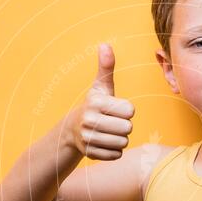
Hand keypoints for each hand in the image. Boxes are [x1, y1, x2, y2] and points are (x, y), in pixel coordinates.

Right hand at [67, 43, 134, 159]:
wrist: (72, 130)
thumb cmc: (94, 106)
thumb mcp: (100, 87)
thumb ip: (106, 67)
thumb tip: (105, 45)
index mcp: (95, 102)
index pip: (130, 110)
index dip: (127, 110)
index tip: (116, 109)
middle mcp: (89, 120)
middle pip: (128, 128)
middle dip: (124, 126)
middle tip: (113, 122)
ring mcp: (88, 138)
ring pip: (123, 143)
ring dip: (120, 139)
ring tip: (108, 132)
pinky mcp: (90, 153)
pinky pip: (116, 155)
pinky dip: (114, 151)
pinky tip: (104, 143)